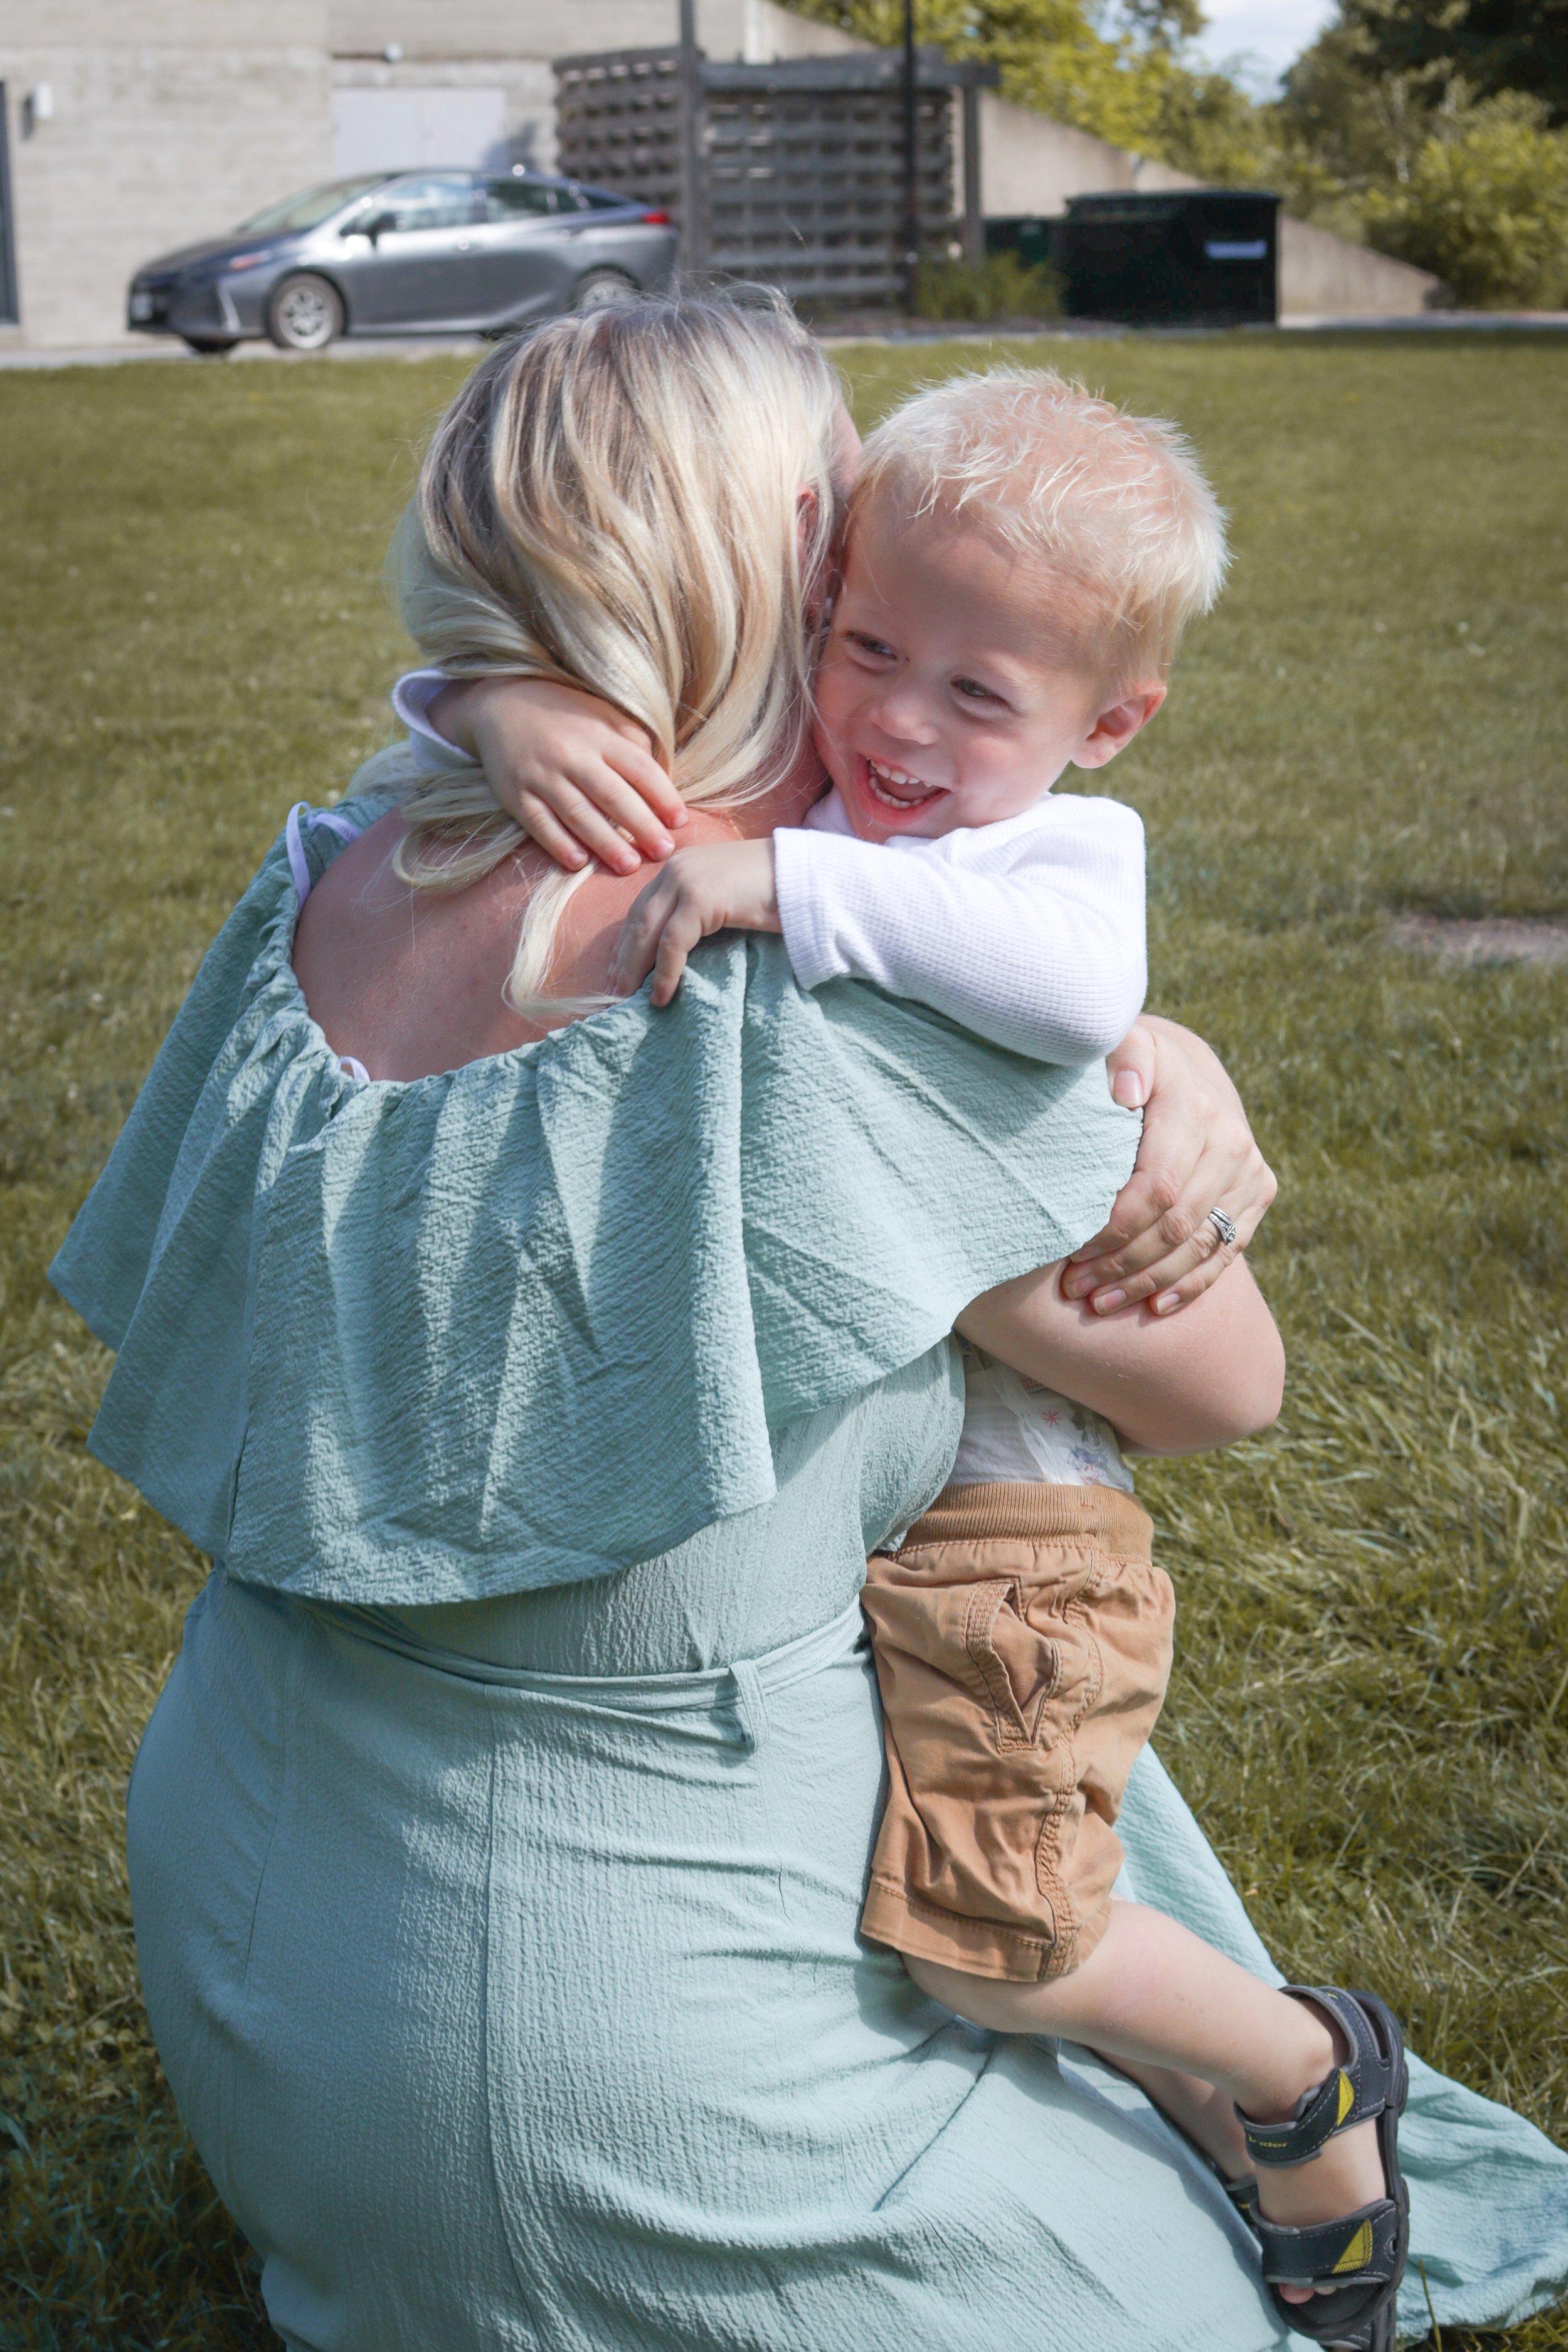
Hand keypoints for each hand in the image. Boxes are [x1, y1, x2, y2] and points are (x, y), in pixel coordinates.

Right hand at [428, 677, 686, 877]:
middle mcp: (572, 755)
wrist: (503, 703)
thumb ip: (632, 744)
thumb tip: (660, 784)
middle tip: (663, 852)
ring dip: (605, 843)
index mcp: (600, 735)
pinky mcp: (515, 793)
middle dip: (641, 826)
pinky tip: (579, 862)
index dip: (662, 796)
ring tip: (629, 866)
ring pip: (578, 813)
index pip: (638, 768)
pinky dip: (558, 844)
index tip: (680, 822)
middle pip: (612, 795)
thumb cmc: (567, 716)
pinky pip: (539, 823)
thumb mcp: (604, 716)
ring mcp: (541, 775)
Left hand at [611, 841, 780, 1005]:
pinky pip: (672, 943)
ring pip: (648, 931)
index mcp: (681, 866)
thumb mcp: (727, 899)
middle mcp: (676, 868)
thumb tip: (678, 950)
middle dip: (623, 957)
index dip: (628, 942)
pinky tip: (661, 995)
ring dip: (634, 969)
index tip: (618, 971)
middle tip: (613, 992)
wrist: (810, 875)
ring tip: (628, 999)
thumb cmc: (777, 892)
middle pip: (638, 919)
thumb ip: (701, 912)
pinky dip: (664, 972)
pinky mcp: (700, 897)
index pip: (642, 907)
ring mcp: (686, 880)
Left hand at [1063, 1017, 1276, 1317]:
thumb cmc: (1132, 1062)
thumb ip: (1120, 1056)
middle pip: (1176, 1223)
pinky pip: (1226, 1252)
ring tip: (1099, 1303)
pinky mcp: (1259, 1194)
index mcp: (1194, 1106)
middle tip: (1075, 1286)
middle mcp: (1231, 1141)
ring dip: (1148, 1282)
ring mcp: (1250, 1170)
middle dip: (1122, 1262)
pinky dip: (1190, 1285)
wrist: (1188, 1067)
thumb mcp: (1122, 1042)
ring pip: (1200, 1245)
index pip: (1157, 1186)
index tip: (1073, 1250)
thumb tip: (1125, 1091)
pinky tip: (1154, 1307)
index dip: (1116, 1226)